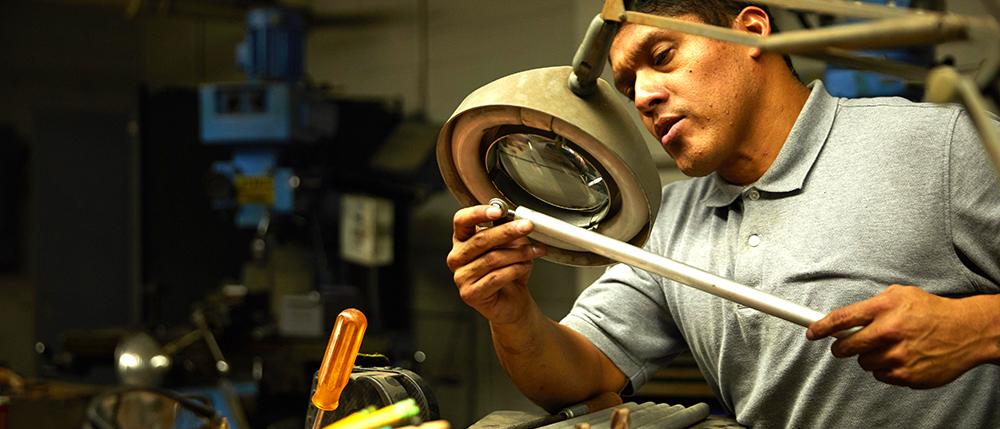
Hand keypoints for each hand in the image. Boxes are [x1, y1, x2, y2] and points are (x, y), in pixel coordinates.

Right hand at [446, 205, 546, 324]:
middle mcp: (457, 257)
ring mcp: (461, 277)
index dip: (478, 213)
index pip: (461, 220)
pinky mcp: (470, 294)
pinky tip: (525, 267)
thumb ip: (506, 231)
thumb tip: (516, 218)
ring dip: (518, 253)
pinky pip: (496, 277)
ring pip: (492, 259)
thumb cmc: (508, 271)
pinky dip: (515, 269)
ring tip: (534, 251)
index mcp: (461, 240)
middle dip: (507, 232)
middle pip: (480, 239)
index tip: (498, 211)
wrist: (512, 302)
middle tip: (527, 226)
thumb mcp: (509, 246)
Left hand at [807, 284, 999, 387]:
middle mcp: (889, 332)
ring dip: (869, 356)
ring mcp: (898, 356)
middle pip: (846, 347)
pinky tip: (901, 357)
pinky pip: (881, 376)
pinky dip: (885, 368)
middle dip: (842, 347)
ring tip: (889, 346)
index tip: (811, 333)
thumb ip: (872, 305)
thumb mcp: (901, 294)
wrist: (967, 331)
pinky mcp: (907, 375)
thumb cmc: (930, 310)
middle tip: (846, 344)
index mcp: (885, 308)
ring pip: (863, 363)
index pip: (842, 319)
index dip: (821, 328)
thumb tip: (843, 319)